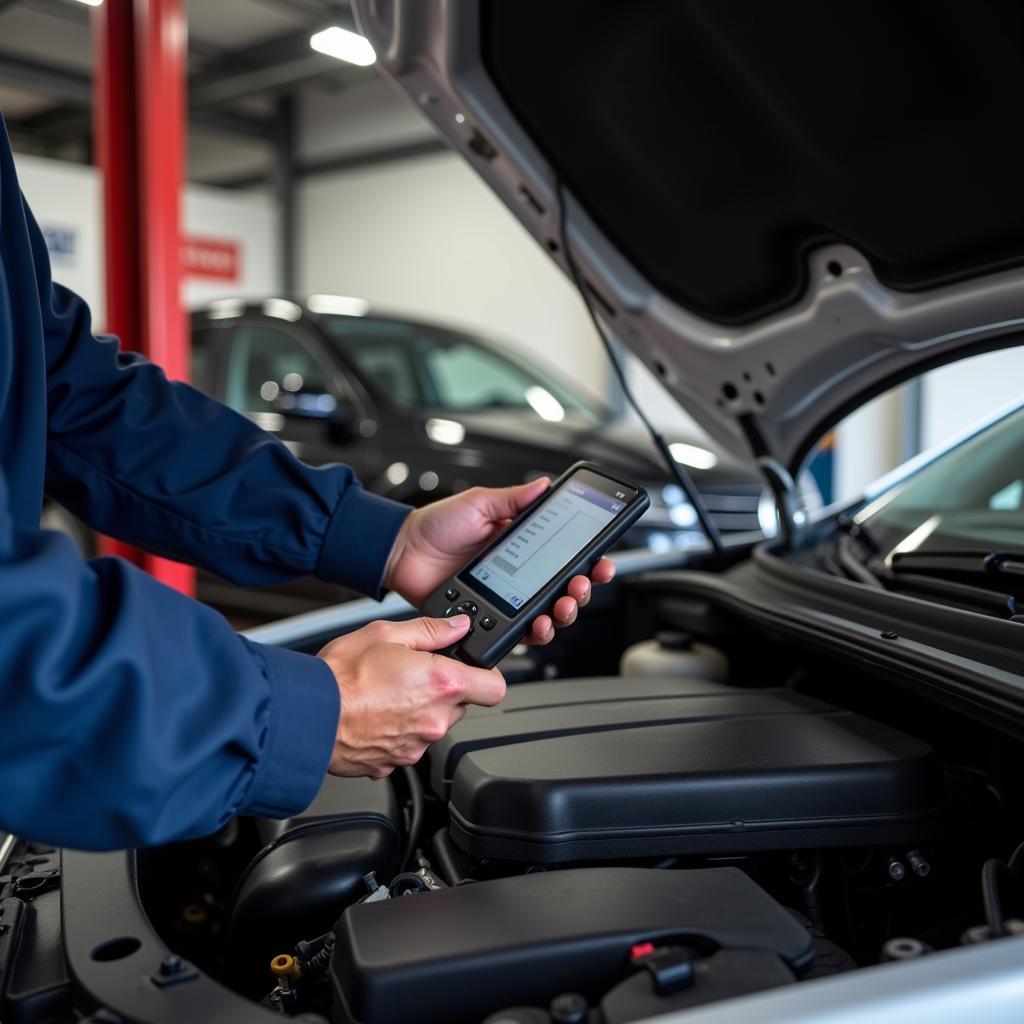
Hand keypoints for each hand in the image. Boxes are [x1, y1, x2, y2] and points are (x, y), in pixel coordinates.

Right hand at [318, 614, 504, 777]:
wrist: (307, 715)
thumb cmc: (340, 676)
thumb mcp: (386, 633)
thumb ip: (430, 630)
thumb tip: (456, 626)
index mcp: (441, 683)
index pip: (494, 687)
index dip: (486, 675)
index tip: (473, 668)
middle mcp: (435, 720)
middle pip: (460, 705)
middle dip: (443, 689)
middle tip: (412, 674)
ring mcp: (416, 746)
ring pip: (432, 724)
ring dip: (419, 710)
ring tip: (385, 694)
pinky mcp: (395, 763)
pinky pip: (407, 743)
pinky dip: (396, 731)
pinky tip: (374, 715)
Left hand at [383, 479, 615, 643]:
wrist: (402, 552)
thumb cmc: (435, 526)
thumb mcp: (478, 504)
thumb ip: (512, 499)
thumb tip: (544, 485)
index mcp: (522, 544)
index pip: (566, 555)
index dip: (589, 561)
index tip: (601, 562)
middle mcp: (519, 573)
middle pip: (564, 589)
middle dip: (582, 590)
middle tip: (581, 585)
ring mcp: (506, 598)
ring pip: (548, 614)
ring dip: (564, 613)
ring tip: (562, 606)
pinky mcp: (489, 617)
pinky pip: (518, 632)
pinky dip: (534, 632)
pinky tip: (538, 625)